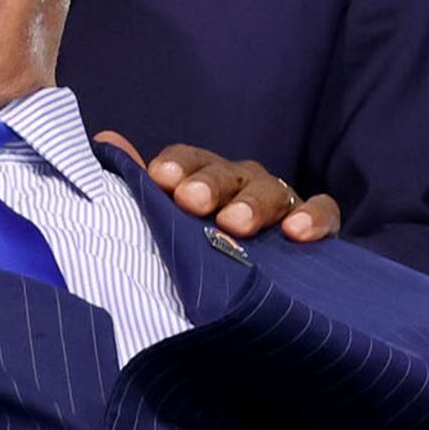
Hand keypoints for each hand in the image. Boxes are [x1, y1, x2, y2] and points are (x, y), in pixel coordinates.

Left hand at [94, 132, 339, 240]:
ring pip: (271, 191)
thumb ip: (137, 187)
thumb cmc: (203, 248)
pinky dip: (314, 217)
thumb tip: (105, 139)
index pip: (189, 160)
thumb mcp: (169, 222)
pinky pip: (323, 212)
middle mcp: (242, 184)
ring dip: (253, 205)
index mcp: (204, 179)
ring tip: (235, 224)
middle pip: (228, 174)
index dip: (176, 166)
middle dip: (209, 185)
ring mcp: (281, 203)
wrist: (259, 290)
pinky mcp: (317, 225)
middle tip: (191, 202)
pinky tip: (298, 233)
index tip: (159, 180)